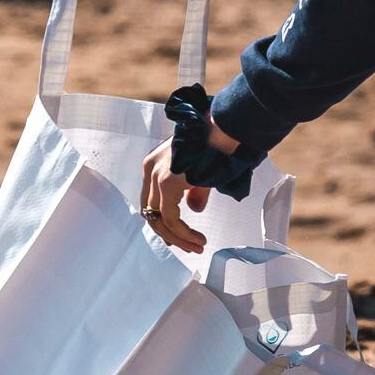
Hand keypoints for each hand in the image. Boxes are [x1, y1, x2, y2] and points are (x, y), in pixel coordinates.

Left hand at [137, 107, 242, 252]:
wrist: (225, 128)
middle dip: (170, 234)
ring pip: (159, 219)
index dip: (163, 222)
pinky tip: (198, 239)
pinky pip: (170, 219)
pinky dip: (183, 233)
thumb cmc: (217, 145)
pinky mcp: (167, 183)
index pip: (151, 201)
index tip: (179, 236)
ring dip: (178, 238)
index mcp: (154, 164)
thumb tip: (194, 209)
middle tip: (189, 246)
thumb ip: (193, 191)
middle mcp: (150, 169)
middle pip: (151, 212)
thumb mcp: (201, 172)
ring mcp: (156, 175)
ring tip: (196, 246)